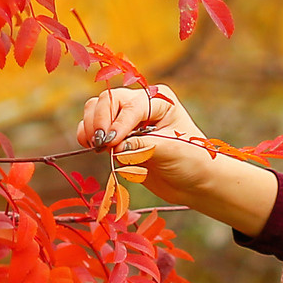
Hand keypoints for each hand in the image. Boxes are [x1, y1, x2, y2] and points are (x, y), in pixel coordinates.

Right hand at [74, 86, 277, 234]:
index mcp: (159, 99)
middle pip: (107, 101)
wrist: (195, 183)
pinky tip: (92, 147)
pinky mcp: (117, 136)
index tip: (110, 142)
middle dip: (100, 121)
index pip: (130, 105)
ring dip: (90, 127)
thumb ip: (142, 145)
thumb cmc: (192, 161)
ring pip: (95, 109)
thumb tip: (114, 146)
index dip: (118, 123)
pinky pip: (92, 128)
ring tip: (96, 146)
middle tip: (100, 144)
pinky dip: (87, 135)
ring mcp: (126, 119)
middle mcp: (141, 104)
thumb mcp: (171, 150)